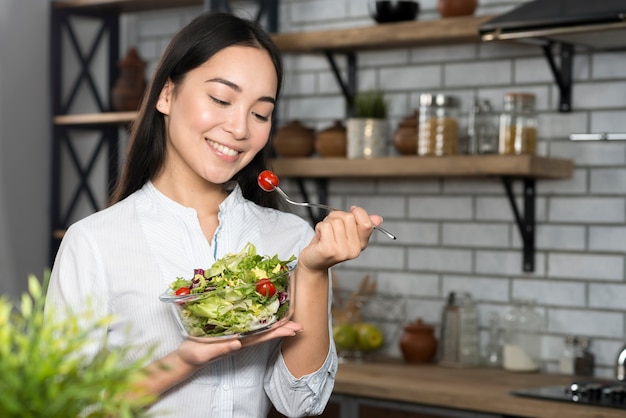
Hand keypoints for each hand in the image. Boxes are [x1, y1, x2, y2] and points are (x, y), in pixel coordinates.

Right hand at [176, 320, 302, 365]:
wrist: (185, 358)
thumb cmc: (193, 355)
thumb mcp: (204, 352)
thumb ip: (221, 348)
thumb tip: (239, 343)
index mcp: (237, 343)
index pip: (262, 337)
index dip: (278, 332)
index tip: (293, 329)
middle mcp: (240, 339)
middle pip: (265, 333)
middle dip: (282, 328)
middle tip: (299, 323)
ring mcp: (236, 336)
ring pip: (259, 329)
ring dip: (274, 324)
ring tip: (289, 318)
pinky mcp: (229, 331)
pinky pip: (248, 324)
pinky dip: (260, 319)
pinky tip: (264, 314)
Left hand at [298, 206, 381, 271]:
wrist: (314, 261)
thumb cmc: (329, 243)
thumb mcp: (347, 232)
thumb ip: (361, 224)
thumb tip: (378, 219)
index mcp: (362, 244)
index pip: (367, 223)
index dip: (358, 212)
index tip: (351, 211)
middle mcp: (354, 250)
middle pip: (349, 217)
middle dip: (337, 217)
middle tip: (332, 228)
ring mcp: (341, 251)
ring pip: (335, 221)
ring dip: (327, 223)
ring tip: (325, 233)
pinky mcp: (328, 250)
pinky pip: (325, 226)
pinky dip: (319, 227)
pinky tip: (320, 237)